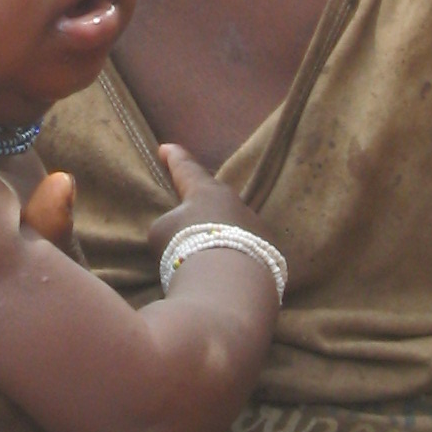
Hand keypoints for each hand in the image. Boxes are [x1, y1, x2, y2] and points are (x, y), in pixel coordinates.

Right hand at [148, 144, 269, 261]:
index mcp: (204, 190)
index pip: (186, 167)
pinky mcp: (269, 251)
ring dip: (220, 228)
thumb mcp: (162, 231)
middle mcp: (233, 202)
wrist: (229, 283)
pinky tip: (226, 265)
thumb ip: (169, 223)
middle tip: (190, 200)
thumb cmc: (188, 246)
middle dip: (201, 196)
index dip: (174, 158)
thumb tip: (180, 229)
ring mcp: (255, 226)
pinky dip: (234, 251)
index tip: (166, 148)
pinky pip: (246, 245)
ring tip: (208, 243)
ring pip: (233, 221)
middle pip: (214, 194)